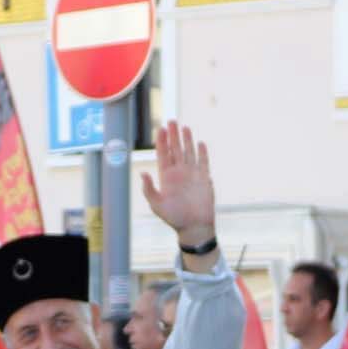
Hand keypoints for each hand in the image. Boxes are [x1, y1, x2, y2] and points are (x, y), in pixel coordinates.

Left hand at [138, 122, 215, 251]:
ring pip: (189, 153)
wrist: (194, 227)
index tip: (160, 128)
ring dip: (187, 140)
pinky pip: (203, 163)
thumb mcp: (157, 205)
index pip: (163, 154)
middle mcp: (178, 173)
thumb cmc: (174, 218)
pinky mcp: (204, 179)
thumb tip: (143, 174)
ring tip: (184, 127)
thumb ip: (149, 190)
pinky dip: (202, 153)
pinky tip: (200, 143)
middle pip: (175, 149)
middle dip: (173, 135)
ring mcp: (191, 175)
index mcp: (166, 177)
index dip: (161, 141)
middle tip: (171, 120)